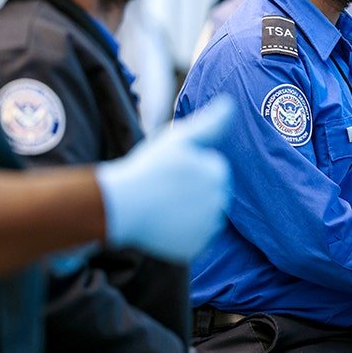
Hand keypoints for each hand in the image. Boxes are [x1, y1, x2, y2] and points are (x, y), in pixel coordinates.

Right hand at [95, 97, 233, 261]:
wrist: (119, 206)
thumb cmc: (147, 168)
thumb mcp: (179, 137)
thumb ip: (211, 123)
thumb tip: (232, 104)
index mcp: (218, 173)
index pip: (214, 169)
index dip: (192, 167)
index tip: (171, 169)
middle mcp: (220, 202)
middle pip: (212, 193)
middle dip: (194, 190)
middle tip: (165, 188)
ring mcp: (208, 227)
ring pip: (206, 216)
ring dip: (191, 211)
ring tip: (163, 205)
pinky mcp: (196, 248)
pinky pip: (196, 238)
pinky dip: (184, 233)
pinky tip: (164, 223)